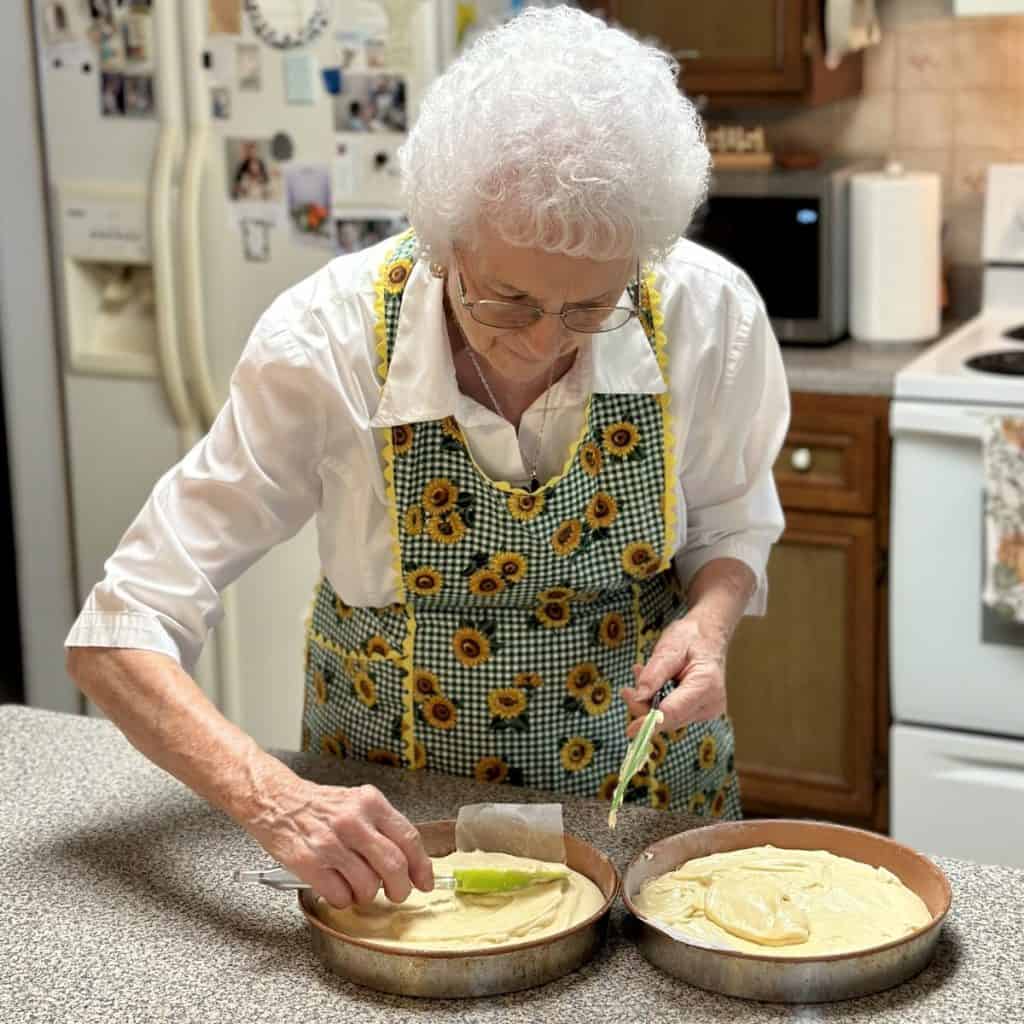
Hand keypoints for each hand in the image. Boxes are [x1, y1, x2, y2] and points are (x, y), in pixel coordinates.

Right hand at [244, 777, 433, 908]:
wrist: (276, 800)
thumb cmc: (320, 806)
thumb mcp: (358, 803)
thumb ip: (383, 827)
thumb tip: (410, 862)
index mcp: (370, 803)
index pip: (408, 838)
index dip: (422, 866)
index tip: (425, 882)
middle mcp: (353, 821)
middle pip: (394, 866)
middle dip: (400, 888)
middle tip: (396, 894)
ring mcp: (330, 843)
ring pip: (368, 886)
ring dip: (367, 896)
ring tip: (358, 888)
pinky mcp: (309, 863)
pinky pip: (340, 896)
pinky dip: (343, 900)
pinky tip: (337, 888)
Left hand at [620, 611, 729, 737]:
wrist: (708, 636)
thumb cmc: (691, 637)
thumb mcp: (669, 648)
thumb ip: (653, 674)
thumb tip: (637, 697)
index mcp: (706, 685)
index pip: (673, 712)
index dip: (649, 722)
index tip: (630, 730)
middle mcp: (710, 703)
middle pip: (669, 718)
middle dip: (644, 708)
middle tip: (626, 691)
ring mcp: (706, 710)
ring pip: (668, 718)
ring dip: (649, 702)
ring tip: (640, 673)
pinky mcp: (699, 711)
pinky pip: (672, 713)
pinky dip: (657, 701)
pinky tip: (651, 683)